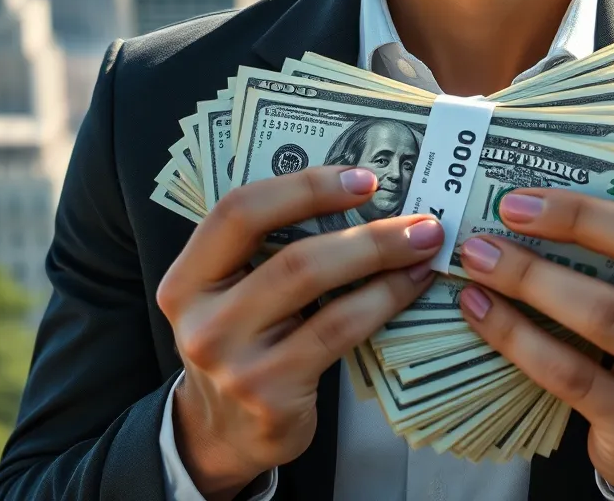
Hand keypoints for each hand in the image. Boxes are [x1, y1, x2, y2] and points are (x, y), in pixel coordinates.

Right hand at [156, 166, 442, 500]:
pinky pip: (339, 331)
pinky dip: (383, 299)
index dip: (304, 187)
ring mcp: (234, 362)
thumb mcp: (235, 292)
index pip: (238, 211)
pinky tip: (410, 284)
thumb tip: (361, 194)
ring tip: (424, 244)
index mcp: (189, 278)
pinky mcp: (271, 394)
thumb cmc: (245, 342)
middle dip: (366, 231)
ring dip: (382, 258)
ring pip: (318, 289)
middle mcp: (202, 319)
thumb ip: (272, 247)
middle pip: (292, 254)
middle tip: (419, 218)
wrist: (225, 435)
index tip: (363, 178)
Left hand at [457, 190, 613, 500]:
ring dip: (524, 287)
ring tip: (476, 266)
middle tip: (486, 234)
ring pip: (595, 323)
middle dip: (547, 251)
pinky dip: (516, 338)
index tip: (522, 201)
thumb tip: (532, 208)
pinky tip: (481, 313)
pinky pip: (567, 375)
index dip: (588, 215)